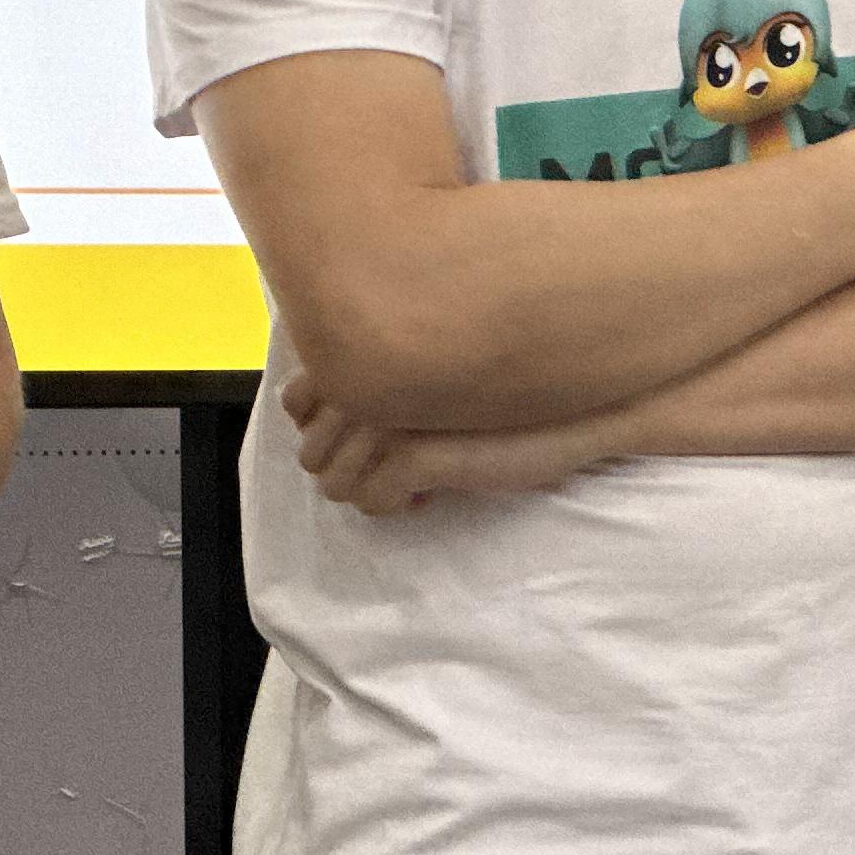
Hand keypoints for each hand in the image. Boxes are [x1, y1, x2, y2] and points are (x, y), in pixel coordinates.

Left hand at [283, 375, 621, 513]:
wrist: (561, 406)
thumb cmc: (495, 388)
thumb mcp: (424, 373)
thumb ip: (375, 379)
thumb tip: (319, 426)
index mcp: (362, 348)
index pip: (294, 400)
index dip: (320, 433)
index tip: (365, 443)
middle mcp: (363, 376)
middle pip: (311, 454)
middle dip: (348, 472)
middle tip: (397, 470)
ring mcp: (385, 415)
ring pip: (335, 484)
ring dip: (371, 492)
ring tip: (416, 485)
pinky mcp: (412, 453)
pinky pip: (372, 501)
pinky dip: (395, 507)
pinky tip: (429, 496)